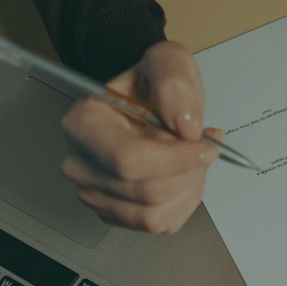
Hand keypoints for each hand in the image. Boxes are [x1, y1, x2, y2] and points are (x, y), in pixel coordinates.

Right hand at [61, 40, 220, 233]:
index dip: (176, 159)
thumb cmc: (149, 84)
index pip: (128, 160)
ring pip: (156, 215)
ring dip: (189, 188)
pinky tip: (183, 175)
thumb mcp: (168, 62)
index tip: (205, 145)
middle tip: (203, 146)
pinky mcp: (115, 213)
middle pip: (146, 193)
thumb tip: (185, 123)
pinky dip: (184, 202)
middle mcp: (81, 162)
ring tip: (192, 158)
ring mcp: (95, 193)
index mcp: (83, 123)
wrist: (146, 101)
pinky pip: (162, 224)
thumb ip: (175, 82)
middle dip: (189, 172)